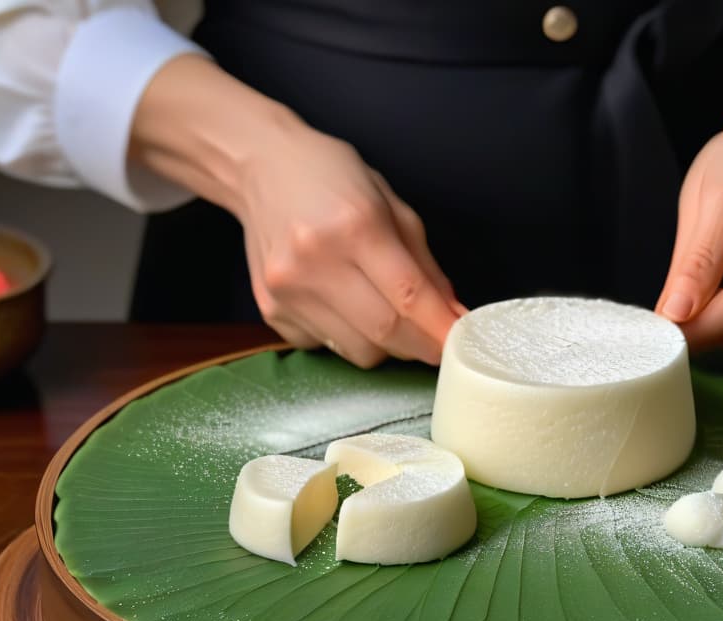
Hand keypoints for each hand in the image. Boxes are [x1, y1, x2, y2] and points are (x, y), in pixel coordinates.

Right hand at [239, 127, 463, 366]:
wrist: (260, 168)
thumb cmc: (333, 180)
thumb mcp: (391, 206)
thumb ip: (425, 265)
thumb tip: (451, 314)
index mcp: (355, 226)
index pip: (409, 296)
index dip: (441, 327)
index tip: (462, 343)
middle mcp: (316, 262)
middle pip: (385, 332)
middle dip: (421, 346)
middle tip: (437, 344)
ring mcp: (288, 290)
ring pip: (358, 350)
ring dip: (387, 346)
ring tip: (390, 318)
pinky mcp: (271, 311)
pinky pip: (327, 346)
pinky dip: (349, 337)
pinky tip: (345, 307)